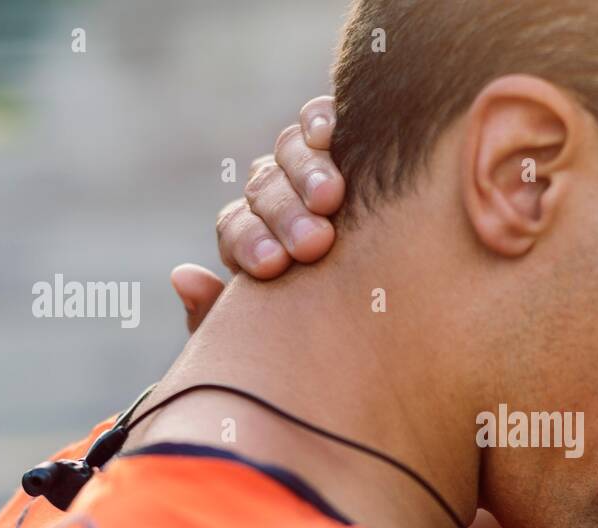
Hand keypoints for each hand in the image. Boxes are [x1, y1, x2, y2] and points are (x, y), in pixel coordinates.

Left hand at [170, 96, 345, 331]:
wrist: (415, 323)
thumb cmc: (340, 336)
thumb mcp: (281, 339)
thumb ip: (222, 316)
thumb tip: (182, 275)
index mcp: (258, 240)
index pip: (237, 229)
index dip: (249, 243)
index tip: (271, 267)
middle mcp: (280, 195)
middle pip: (266, 190)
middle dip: (284, 215)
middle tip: (311, 244)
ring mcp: (311, 162)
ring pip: (291, 150)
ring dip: (306, 172)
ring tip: (329, 198)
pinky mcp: (349, 137)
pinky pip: (323, 117)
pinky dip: (321, 118)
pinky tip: (327, 134)